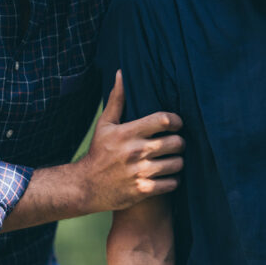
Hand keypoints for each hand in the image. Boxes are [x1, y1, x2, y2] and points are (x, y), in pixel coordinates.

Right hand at [75, 71, 184, 211]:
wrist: (85, 186)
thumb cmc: (99, 152)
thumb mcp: (105, 125)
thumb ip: (117, 99)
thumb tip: (121, 73)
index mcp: (128, 133)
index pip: (163, 120)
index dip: (176, 120)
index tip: (176, 123)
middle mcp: (135, 151)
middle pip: (175, 142)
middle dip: (180, 142)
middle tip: (176, 143)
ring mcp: (139, 172)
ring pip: (177, 164)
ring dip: (178, 162)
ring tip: (173, 159)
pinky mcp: (142, 190)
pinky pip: (171, 184)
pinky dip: (173, 180)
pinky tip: (167, 176)